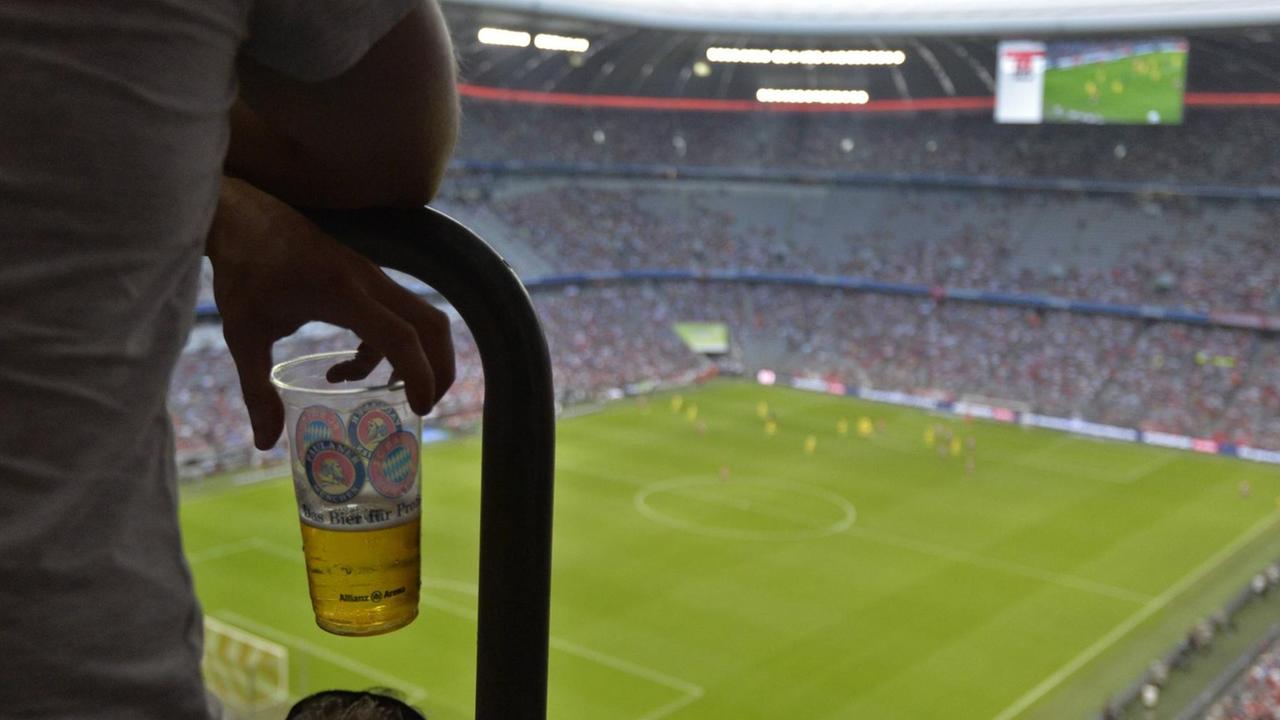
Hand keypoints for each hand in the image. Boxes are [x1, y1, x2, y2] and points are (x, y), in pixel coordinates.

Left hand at [207, 177, 453, 449]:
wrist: (243, 215)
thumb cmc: (241, 272)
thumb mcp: (243, 334)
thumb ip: (256, 389)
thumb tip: (266, 443)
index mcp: (343, 293)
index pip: (400, 335)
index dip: (419, 374)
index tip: (419, 409)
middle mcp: (369, 281)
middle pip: (432, 324)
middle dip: (439, 368)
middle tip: (424, 406)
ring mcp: (372, 276)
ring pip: (422, 317)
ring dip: (421, 356)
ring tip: (398, 394)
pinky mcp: (366, 277)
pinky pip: (397, 314)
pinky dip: (389, 347)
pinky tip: (348, 369)